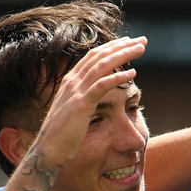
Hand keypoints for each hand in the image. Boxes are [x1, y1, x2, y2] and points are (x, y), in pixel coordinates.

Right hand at [31, 36, 146, 167]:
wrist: (48, 150)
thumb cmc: (63, 135)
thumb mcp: (75, 111)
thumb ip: (85, 99)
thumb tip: (96, 96)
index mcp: (71, 81)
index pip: (94, 57)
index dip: (112, 47)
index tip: (130, 42)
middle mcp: (72, 81)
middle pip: (100, 56)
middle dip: (122, 46)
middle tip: (142, 40)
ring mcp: (76, 91)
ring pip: (102, 66)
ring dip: (123, 55)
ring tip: (140, 49)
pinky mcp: (81, 104)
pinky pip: (102, 85)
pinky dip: (118, 77)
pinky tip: (133, 73)